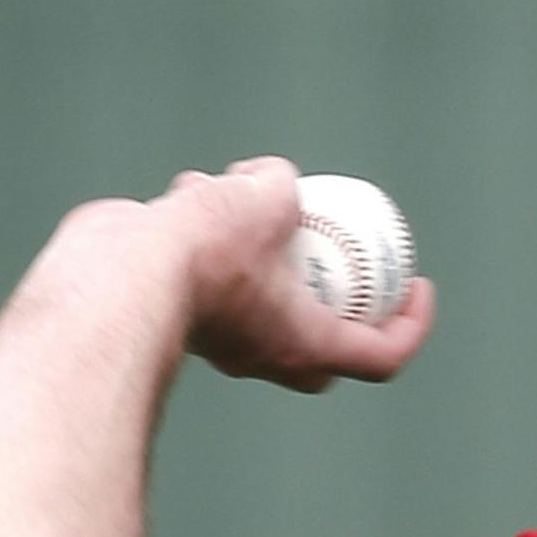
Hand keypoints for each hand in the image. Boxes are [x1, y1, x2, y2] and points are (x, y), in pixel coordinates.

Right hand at [36, 156, 435, 393]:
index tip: (418, 287)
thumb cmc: (205, 252)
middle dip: (338, 304)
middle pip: (323, 346)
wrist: (117, 273)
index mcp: (305, 346)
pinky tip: (192, 189)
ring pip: (258, 294)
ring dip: (262, 244)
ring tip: (243, 190)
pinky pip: (207, 273)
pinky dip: (209, 232)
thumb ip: (282, 187)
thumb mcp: (267, 201)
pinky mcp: (178, 313)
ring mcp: (220, 339)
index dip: (412, 325)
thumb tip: (276, 179)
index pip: (381, 357)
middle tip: (346, 261)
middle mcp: (265, 354)